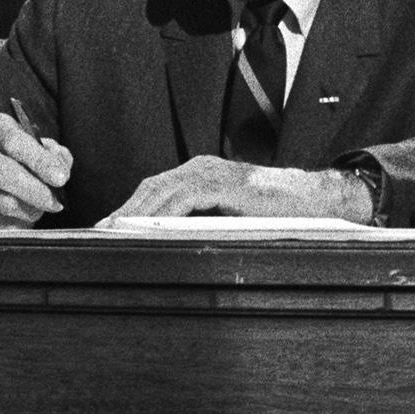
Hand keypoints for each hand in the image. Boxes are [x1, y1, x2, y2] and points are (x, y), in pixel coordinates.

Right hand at [0, 111, 73, 227]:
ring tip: (39, 208)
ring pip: (2, 203)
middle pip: (1, 173)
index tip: (61, 178)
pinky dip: (17, 225)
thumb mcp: (33, 143)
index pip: (15, 141)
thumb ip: (52, 152)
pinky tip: (21, 217)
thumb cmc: (12, 155)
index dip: (40, 161)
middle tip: (55, 202)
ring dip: (29, 211)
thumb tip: (61, 169)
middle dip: (35, 191)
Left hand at [103, 155, 373, 224]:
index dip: (129, 208)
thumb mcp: (229, 217)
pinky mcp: (226, 184)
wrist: (315, 200)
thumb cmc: (274, 213)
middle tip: (100, 232)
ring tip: (116, 232)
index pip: (154, 189)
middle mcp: (201, 167)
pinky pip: (188, 197)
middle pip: (151, 187)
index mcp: (199, 173)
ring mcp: (214, 172)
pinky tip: (150, 226)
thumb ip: (202, 223)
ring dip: (136, 212)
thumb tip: (169, 246)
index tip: (107, 229)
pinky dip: (165, 211)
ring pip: (163, 190)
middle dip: (124, 210)